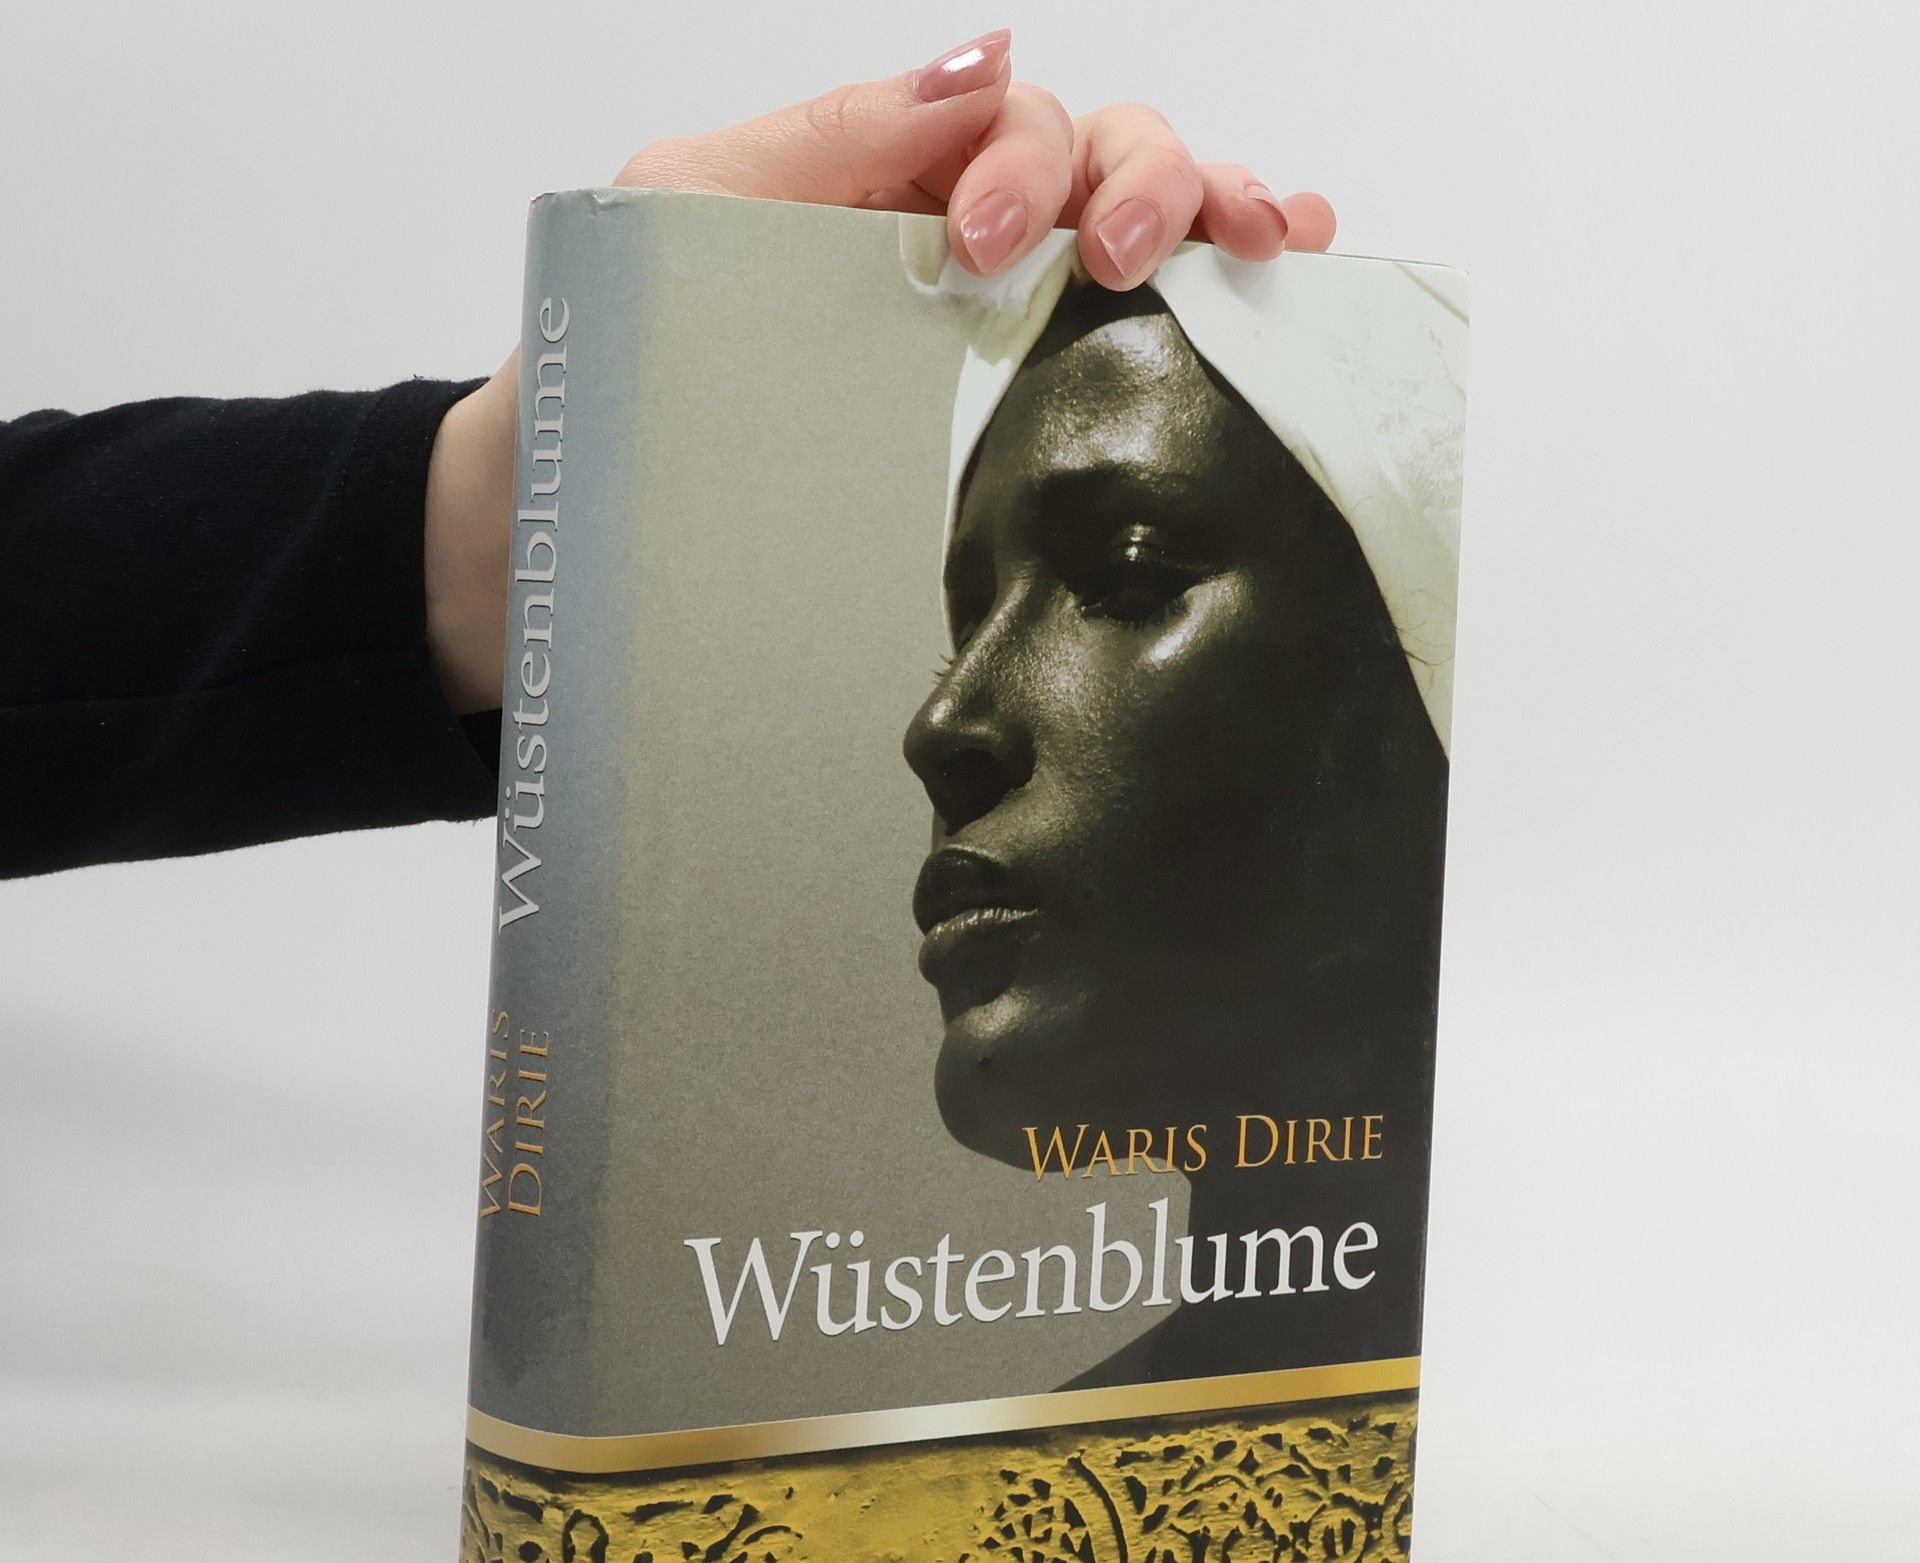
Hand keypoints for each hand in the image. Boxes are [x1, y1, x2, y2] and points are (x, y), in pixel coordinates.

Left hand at [423, 29, 1336, 714]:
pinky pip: (1143, 342)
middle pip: (1107, 163)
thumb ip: (829, 139)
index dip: (1031, 160)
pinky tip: (1287, 284)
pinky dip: (1231, 299)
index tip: (988, 245)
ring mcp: (1004, 336)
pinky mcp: (1017, 429)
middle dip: (1150, 181)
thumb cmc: (616, 367)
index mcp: (895, 181)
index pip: (1016, 122)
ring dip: (1221, 218)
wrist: (573, 532)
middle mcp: (967, 249)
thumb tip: (986, 64)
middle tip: (1137, 253)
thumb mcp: (690, 208)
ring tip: (1266, 244)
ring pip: (1150, 238)